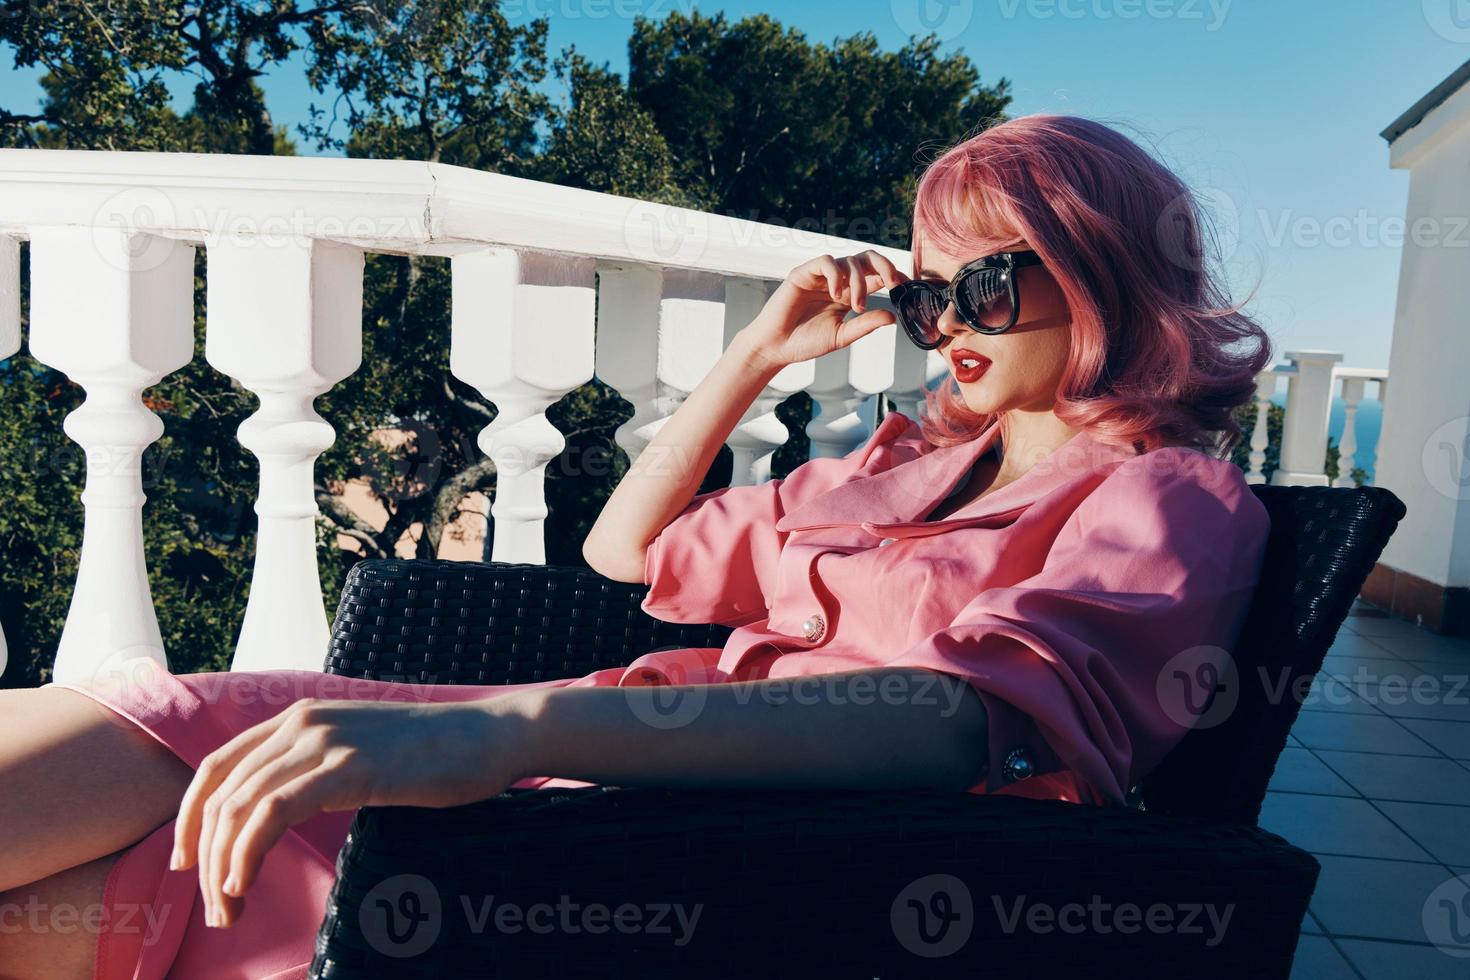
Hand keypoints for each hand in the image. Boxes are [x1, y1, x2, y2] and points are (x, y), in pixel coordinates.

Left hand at [170, 696, 526, 928]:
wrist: (489, 736)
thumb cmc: (434, 753)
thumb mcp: (361, 751)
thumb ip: (320, 768)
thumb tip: (285, 811)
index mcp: (300, 716)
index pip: (218, 765)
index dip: (189, 817)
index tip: (187, 864)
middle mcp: (303, 722)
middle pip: (222, 793)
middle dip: (205, 856)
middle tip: (216, 908)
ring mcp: (326, 741)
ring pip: (241, 806)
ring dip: (223, 866)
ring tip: (228, 909)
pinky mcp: (349, 767)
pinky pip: (274, 812)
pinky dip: (248, 852)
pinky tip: (245, 883)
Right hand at [740, 249, 910, 369]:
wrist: (776, 347)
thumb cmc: (805, 342)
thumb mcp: (841, 336)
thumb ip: (865, 325)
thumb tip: (893, 316)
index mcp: (849, 294)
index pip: (876, 276)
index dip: (893, 275)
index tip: (908, 285)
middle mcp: (837, 281)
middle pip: (867, 259)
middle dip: (885, 266)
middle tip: (894, 282)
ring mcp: (820, 276)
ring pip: (850, 261)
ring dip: (859, 282)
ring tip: (854, 306)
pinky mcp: (803, 272)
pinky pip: (827, 262)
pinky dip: (837, 275)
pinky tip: (836, 294)